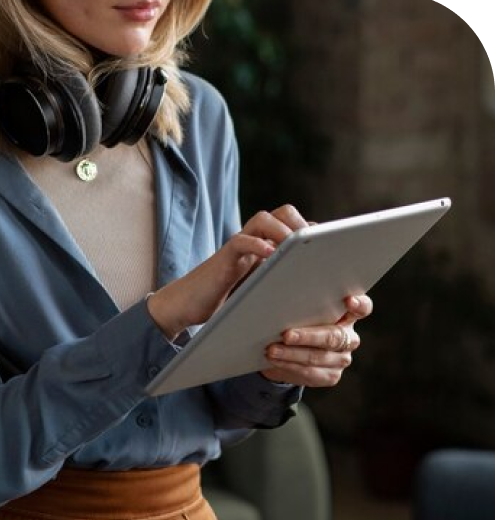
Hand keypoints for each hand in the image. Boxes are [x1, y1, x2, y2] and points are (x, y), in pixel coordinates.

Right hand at [148, 204, 308, 339]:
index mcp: (265, 248)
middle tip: (313, 244)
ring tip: (295, 246)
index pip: (293, 225)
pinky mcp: (223, 258)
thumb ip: (278, 284)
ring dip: (282, 229)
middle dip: (300, 224)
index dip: (311, 231)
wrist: (187, 306)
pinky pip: (241, 241)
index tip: (332, 245)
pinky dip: (256, 244)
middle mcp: (253, 241)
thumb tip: (311, 291)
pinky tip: (269, 254)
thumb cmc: (223, 302)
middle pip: (282, 213)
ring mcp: (238, 247)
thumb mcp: (258, 292)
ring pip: (263, 219)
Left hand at [261, 294, 373, 386]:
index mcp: (347, 315)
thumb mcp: (295, 307)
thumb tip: (274, 278)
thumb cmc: (293, 321)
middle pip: (334, 337)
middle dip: (308, 336)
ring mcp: (341, 358)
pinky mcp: (330, 375)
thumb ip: (296, 297)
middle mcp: (348, 337)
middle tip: (286, 335)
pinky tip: (275, 362)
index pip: (363, 308)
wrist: (286, 354)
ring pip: (318, 357)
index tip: (348, 300)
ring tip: (272, 350)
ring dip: (292, 354)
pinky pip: (311, 373)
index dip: (359, 305)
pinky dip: (290, 367)